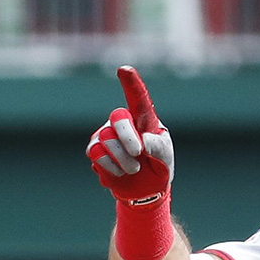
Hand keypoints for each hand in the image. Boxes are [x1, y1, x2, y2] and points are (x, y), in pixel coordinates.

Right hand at [87, 66, 174, 206]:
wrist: (146, 189)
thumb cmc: (159, 165)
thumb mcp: (165, 155)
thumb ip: (157, 146)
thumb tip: (142, 143)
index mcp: (143, 118)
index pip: (138, 98)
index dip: (131, 84)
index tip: (124, 70)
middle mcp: (122, 121)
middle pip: (118, 118)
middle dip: (127, 136)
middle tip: (138, 153)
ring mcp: (105, 134)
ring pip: (106, 139)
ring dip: (123, 160)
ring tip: (133, 168)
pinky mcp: (94, 150)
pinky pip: (97, 154)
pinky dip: (111, 168)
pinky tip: (119, 173)